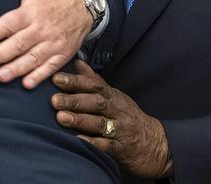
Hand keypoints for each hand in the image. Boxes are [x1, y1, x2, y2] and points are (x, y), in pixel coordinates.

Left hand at [0, 0, 91, 88]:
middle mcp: (41, 28)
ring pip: (33, 58)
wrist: (83, 6)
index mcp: (31, 11)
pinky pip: (51, 67)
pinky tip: (26, 83)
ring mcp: (53, 43)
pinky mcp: (63, 54)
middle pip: (19, 43)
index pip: (9, 22)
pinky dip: (39, 76)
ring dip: (17, 68)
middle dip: (1, 54)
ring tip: (0, 76)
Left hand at [52, 60, 171, 178]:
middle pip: (96, 103)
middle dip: (75, 100)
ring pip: (100, 123)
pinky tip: (78, 140)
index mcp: (113, 97)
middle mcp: (117, 111)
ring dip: (80, 120)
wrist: (156, 144)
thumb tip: (77, 62)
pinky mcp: (121, 148)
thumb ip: (94, 81)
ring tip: (61, 118)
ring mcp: (120, 129)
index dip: (75, 81)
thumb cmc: (128, 117)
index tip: (56, 78)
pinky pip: (106, 145)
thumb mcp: (115, 96)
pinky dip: (92, 143)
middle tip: (54, 99)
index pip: (94, 85)